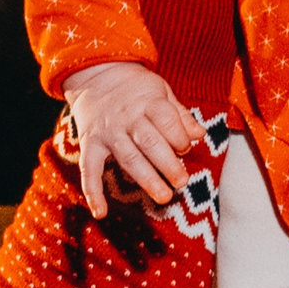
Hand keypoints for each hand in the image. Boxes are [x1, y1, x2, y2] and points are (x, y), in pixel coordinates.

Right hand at [63, 59, 202, 215]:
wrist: (96, 74)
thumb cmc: (137, 88)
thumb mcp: (162, 91)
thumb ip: (180, 115)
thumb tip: (199, 135)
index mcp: (148, 102)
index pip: (166, 120)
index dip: (178, 137)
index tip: (185, 148)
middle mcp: (127, 117)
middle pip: (149, 142)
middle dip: (168, 163)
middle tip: (182, 182)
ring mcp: (108, 132)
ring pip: (128, 158)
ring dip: (146, 179)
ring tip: (164, 196)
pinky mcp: (90, 144)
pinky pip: (89, 169)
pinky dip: (93, 192)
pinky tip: (100, 212)